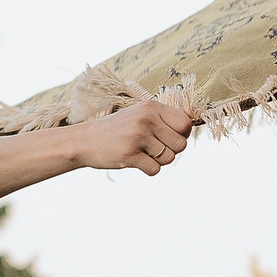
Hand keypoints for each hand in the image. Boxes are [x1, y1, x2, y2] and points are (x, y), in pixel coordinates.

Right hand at [76, 99, 195, 175]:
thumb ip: (163, 118)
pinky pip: (155, 169)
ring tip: (142, 153)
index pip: (185, 123)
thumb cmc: (118, 129)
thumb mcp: (140, 115)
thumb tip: (191, 124)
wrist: (86, 140)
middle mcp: (146, 119)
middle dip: (170, 151)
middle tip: (153, 148)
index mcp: (151, 107)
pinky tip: (135, 161)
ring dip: (159, 161)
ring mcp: (138, 136)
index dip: (182, 134)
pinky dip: (148, 169)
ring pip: (169, 158)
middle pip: (180, 144)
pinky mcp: (129, 154)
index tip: (169, 137)